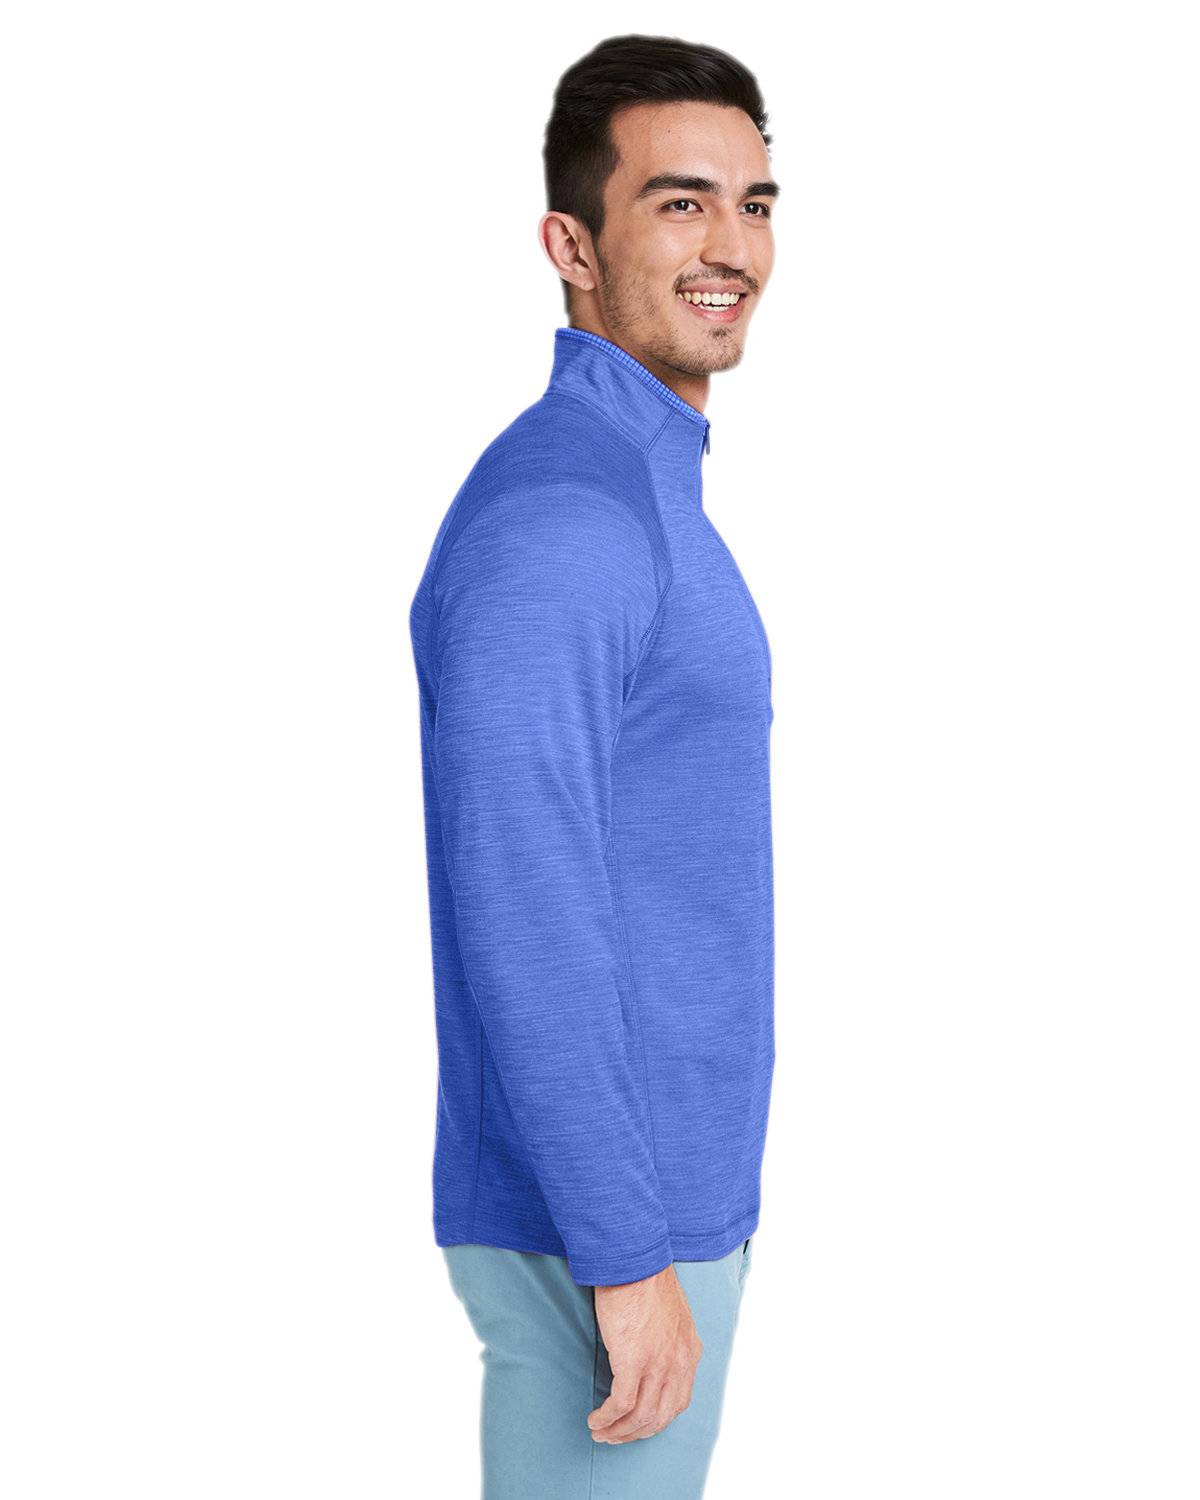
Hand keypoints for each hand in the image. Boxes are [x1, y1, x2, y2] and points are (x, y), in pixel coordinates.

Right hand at [587, 1262, 702, 1443]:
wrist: (634, 1259)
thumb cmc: (646, 1277)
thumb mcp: (671, 1312)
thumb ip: (668, 1338)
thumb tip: (653, 1352)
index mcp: (689, 1351)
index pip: (678, 1401)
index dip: (656, 1419)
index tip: (638, 1424)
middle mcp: (678, 1362)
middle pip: (660, 1416)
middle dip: (636, 1433)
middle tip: (616, 1437)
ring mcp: (657, 1363)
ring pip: (641, 1416)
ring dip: (619, 1431)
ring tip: (601, 1433)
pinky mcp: (632, 1360)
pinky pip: (621, 1404)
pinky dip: (607, 1417)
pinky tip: (595, 1419)